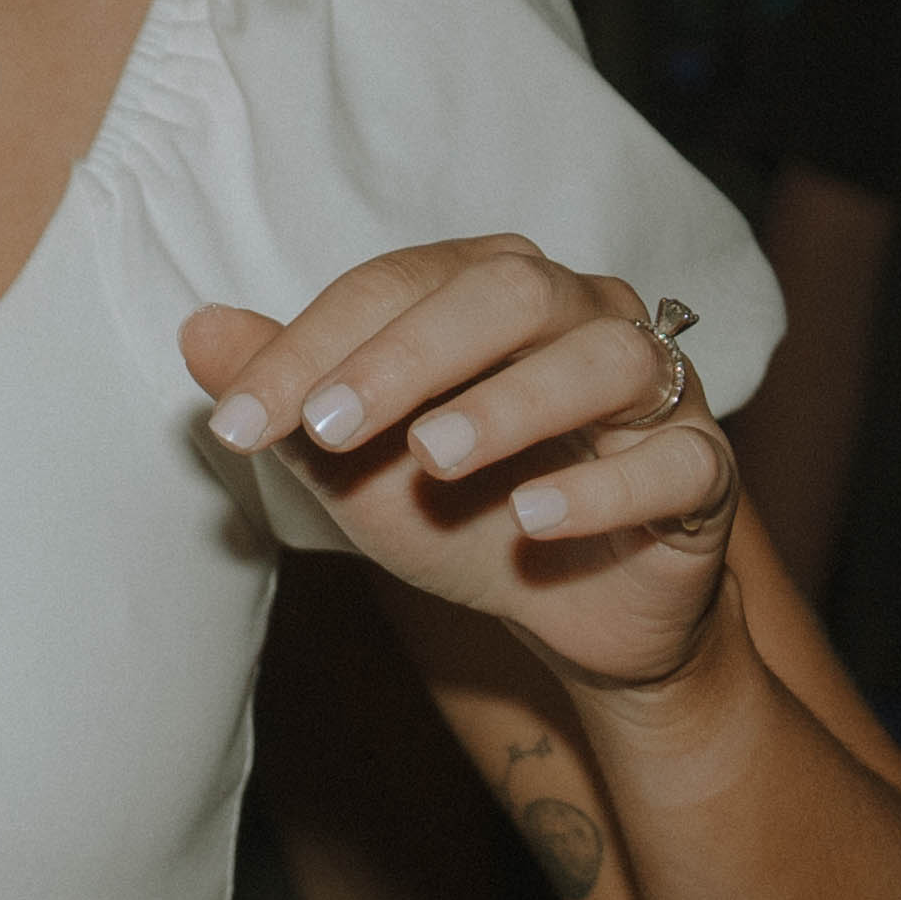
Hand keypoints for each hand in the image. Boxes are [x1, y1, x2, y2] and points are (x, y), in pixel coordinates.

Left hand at [183, 244, 739, 696]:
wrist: (570, 614)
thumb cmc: (460, 515)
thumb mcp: (356, 466)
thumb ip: (289, 398)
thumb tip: (197, 330)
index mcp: (491, 290)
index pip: (396, 286)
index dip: (310, 346)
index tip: (234, 421)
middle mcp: (582, 314)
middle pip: (507, 293)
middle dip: (408, 356)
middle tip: (327, 426)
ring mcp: (656, 389)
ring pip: (603, 361)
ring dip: (511, 404)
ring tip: (432, 459)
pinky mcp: (703, 472)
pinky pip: (675, 461)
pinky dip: (602, 488)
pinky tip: (533, 519)